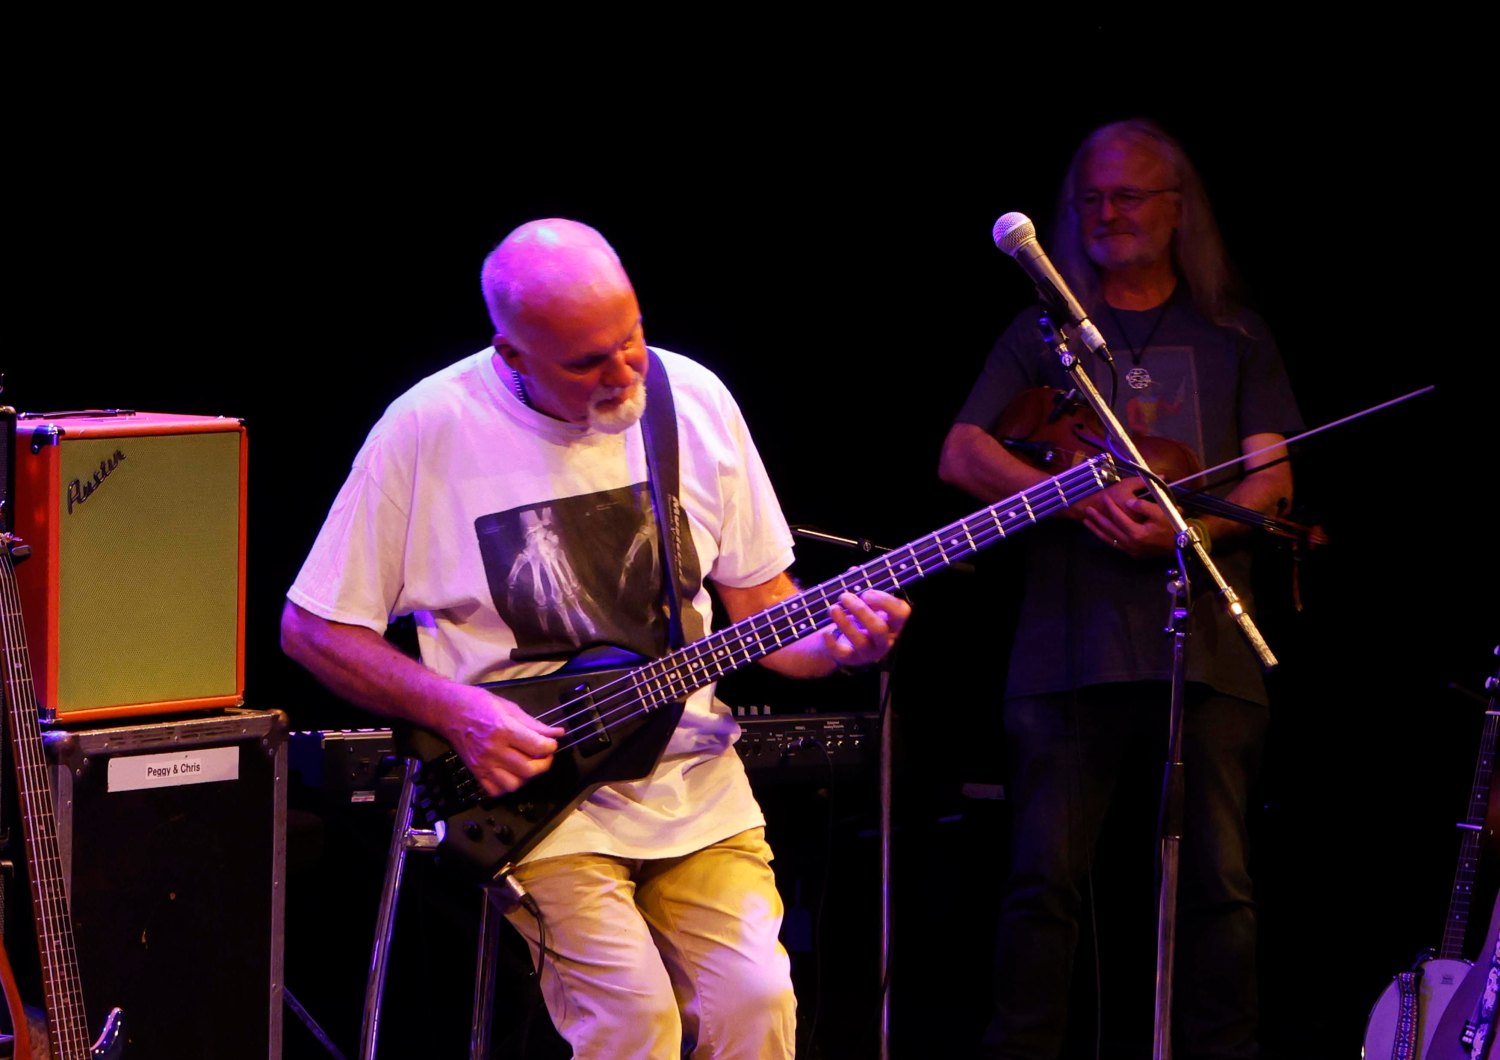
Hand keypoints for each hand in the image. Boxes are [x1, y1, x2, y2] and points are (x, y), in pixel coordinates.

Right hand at [439, 683, 564, 796]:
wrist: (449, 711)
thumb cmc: (480, 704)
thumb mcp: (510, 708)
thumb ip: (534, 724)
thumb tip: (557, 734)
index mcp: (503, 729)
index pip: (537, 746)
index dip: (551, 746)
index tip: (551, 743)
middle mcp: (493, 750)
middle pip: (528, 769)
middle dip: (544, 764)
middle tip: (544, 756)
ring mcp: (483, 764)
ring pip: (514, 785)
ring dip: (526, 777)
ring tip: (527, 765)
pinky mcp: (475, 773)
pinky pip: (496, 791)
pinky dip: (507, 786)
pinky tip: (511, 773)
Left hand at [822, 589, 910, 669]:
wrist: (843, 640)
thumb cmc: (858, 615)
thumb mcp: (862, 599)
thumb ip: (861, 584)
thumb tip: (854, 571)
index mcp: (892, 622)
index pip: (901, 613)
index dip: (885, 601)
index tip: (866, 593)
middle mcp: (884, 639)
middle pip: (879, 628)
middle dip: (860, 611)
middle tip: (844, 597)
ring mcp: (869, 651)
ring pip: (860, 641)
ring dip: (845, 623)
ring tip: (832, 608)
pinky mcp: (851, 659)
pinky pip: (842, 654)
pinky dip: (832, 642)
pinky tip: (826, 632)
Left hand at [1080, 480, 1176, 557]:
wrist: (1183, 545)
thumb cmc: (1173, 526)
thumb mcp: (1162, 512)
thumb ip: (1143, 505)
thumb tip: (1128, 502)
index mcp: (1137, 533)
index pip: (1118, 517)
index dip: (1110, 506)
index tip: (1103, 498)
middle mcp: (1130, 544)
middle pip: (1109, 529)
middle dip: (1097, 519)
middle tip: (1087, 509)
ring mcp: (1130, 550)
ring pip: (1108, 539)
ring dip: (1096, 530)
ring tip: (1086, 521)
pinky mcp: (1132, 554)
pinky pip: (1114, 545)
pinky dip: (1105, 538)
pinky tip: (1100, 532)